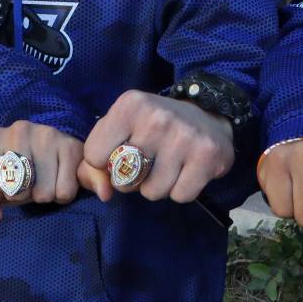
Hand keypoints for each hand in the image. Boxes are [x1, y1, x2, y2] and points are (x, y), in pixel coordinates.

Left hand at [0, 121, 86, 222]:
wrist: (50, 156)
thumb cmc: (14, 175)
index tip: (4, 186)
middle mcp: (18, 129)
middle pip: (16, 192)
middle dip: (22, 197)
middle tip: (27, 184)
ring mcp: (47, 134)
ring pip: (43, 194)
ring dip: (44, 197)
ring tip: (44, 181)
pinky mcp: (71, 146)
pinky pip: (64, 192)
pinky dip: (63, 195)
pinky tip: (60, 179)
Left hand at [79, 90, 233, 204]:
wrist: (208, 114)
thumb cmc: (154, 127)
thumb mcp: (119, 130)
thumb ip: (93, 164)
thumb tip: (102, 193)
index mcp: (130, 105)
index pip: (94, 156)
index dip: (105, 162)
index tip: (122, 151)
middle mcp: (156, 118)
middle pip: (124, 180)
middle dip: (132, 180)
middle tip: (148, 161)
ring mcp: (183, 136)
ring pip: (153, 192)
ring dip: (158, 186)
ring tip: (169, 164)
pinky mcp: (207, 155)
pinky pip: (181, 195)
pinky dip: (182, 189)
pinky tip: (187, 170)